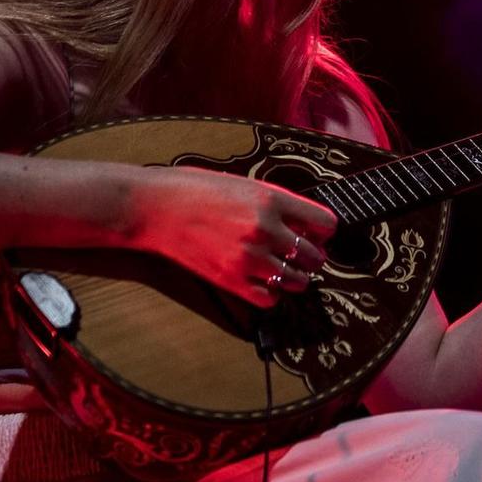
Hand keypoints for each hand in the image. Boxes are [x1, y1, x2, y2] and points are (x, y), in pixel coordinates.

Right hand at [125, 166, 334, 307]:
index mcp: (271, 198)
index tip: (319, 233)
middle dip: (314, 256)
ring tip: (287, 270)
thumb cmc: (196, 189)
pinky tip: (263, 281)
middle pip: (314, 255)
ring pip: (296, 280)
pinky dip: (272, 293)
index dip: (324, 230)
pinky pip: (270, 298)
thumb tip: (304, 223)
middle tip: (305, 254)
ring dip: (297, 277)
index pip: (324, 223)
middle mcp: (265, 228)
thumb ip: (276, 203)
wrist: (157, 208)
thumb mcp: (244, 184)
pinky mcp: (232, 280)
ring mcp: (249, 257)